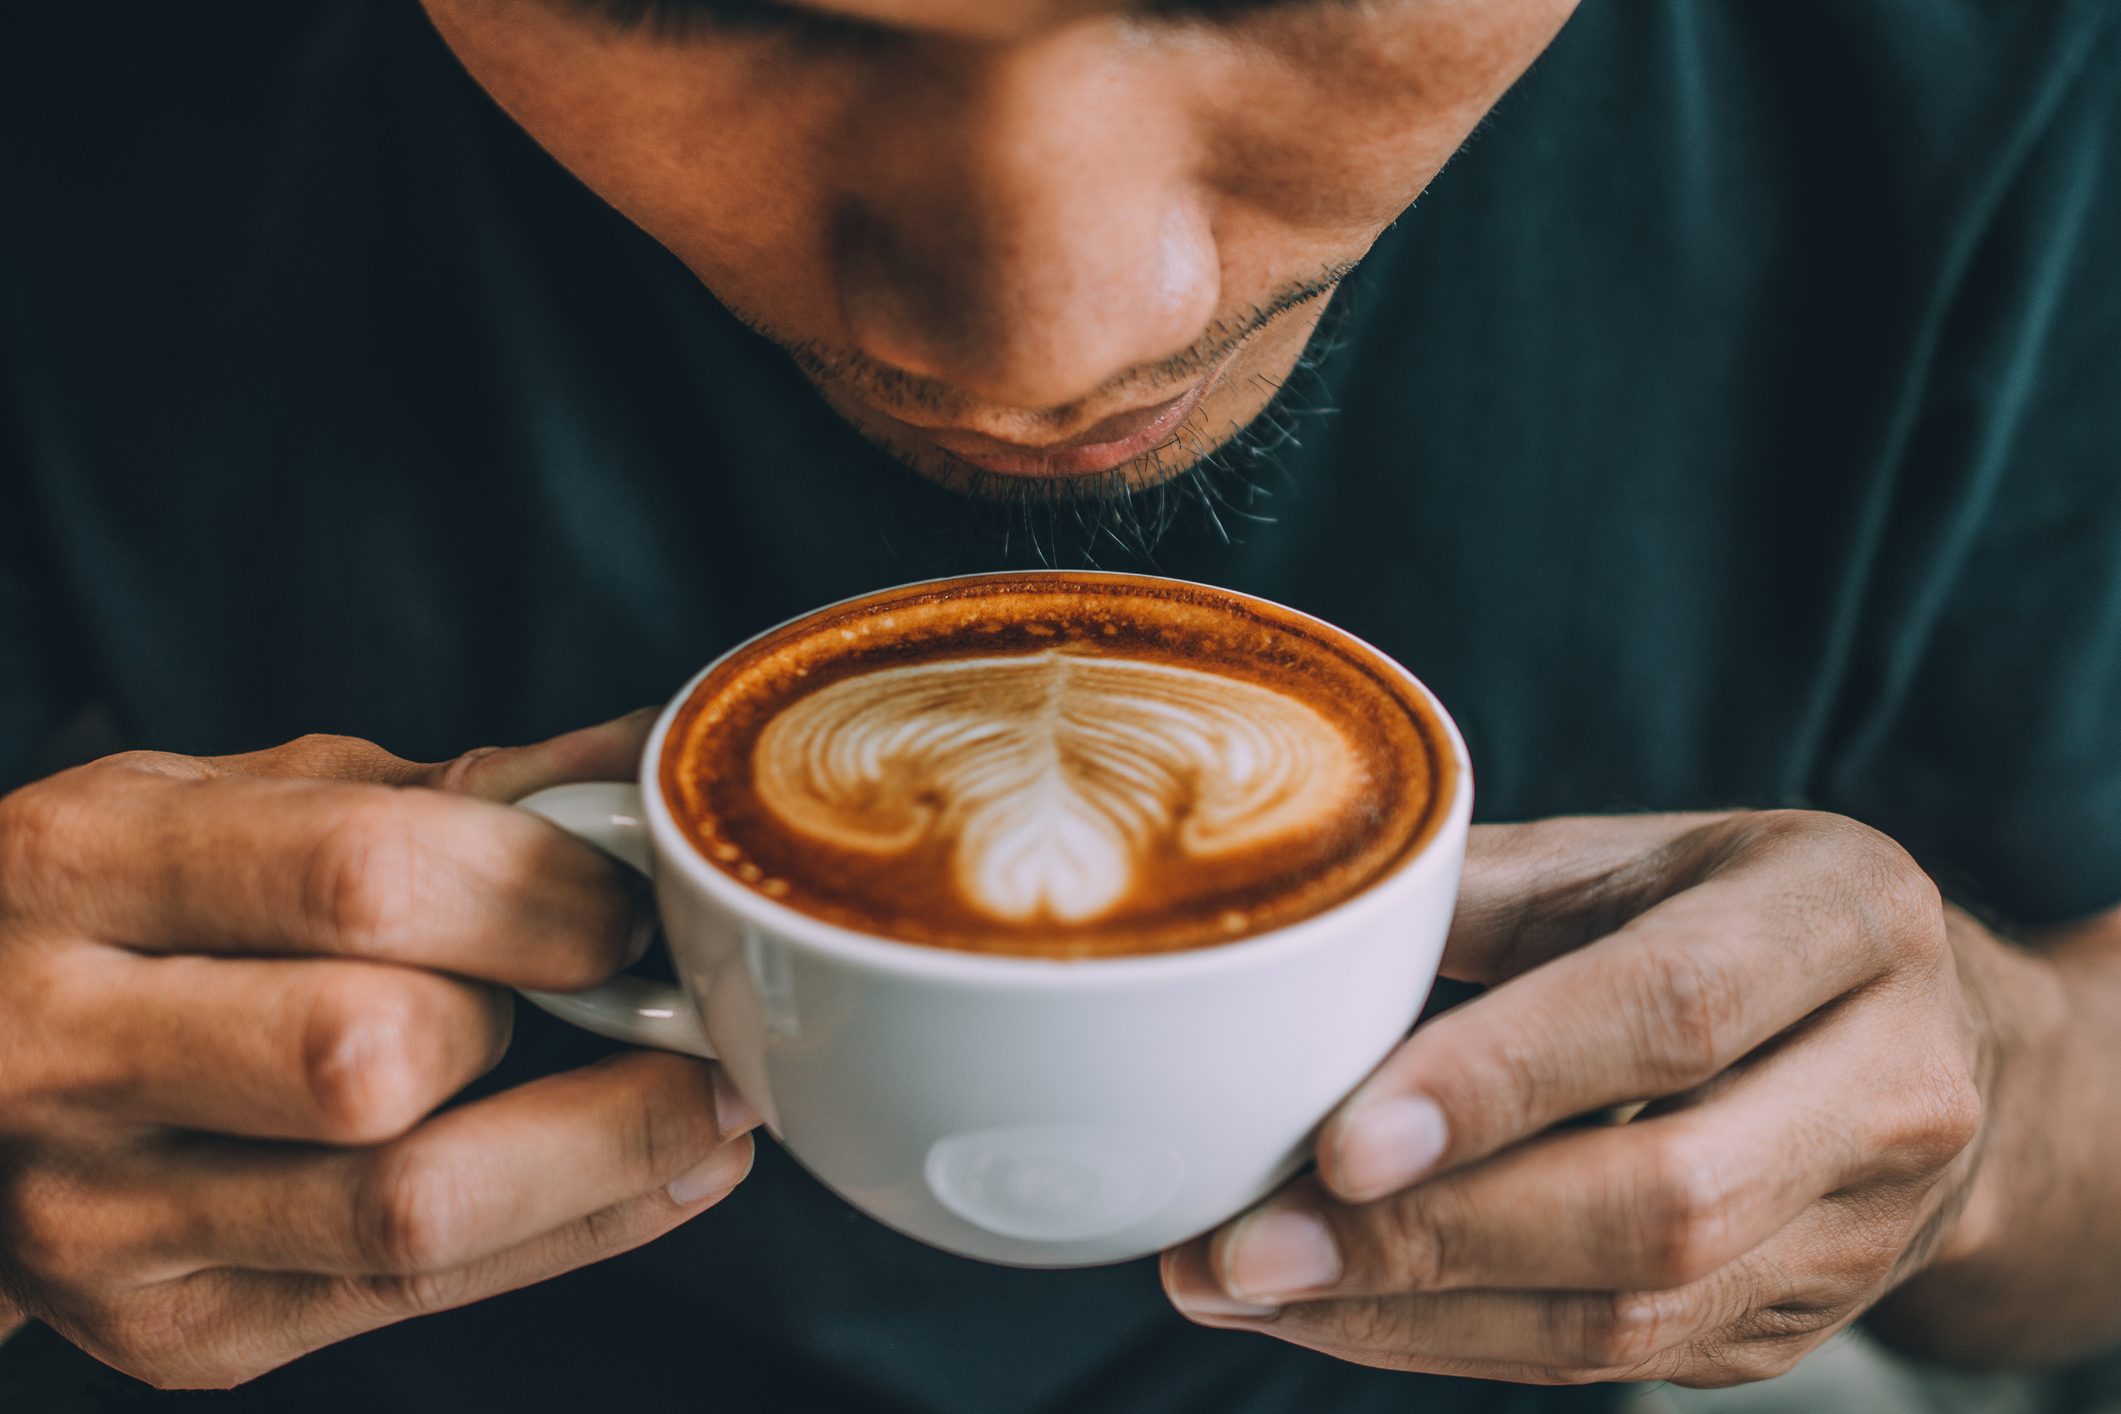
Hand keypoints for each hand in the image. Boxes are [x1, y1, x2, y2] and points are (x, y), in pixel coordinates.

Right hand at [0, 718, 757, 1389]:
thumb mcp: (231, 806)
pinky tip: (662, 1170)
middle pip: (373, 1054)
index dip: (540, 888)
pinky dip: (576, 1230)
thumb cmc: (123, 912)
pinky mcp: (173, 1330)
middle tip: (652, 989)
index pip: (358, 878)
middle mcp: (66, 1047)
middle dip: (565, 1020)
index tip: (634, 893)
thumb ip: (431, 792)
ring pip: (408, 1210)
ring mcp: (103, 1215)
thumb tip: (641, 756)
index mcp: (82, 868)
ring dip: (610, 1149)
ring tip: (709, 1095)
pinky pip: (419, 1299)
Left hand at [1163, 811, 1989, 1386]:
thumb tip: (1285, 933)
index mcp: (1845, 914)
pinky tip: (1328, 1311)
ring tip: (1241, 1284)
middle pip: (1662, 1197)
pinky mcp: (1789, 1326)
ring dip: (1413, 1314)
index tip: (1339, 1144)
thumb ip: (1477, 886)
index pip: (1670, 1009)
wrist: (1932, 1049)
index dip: (1500, 1083)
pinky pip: (1610, 1364)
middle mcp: (1888, 1081)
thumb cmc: (1735, 916)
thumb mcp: (1639, 854)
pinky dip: (1449, 1343)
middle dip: (1433, 1236)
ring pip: (1631, 1316)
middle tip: (1246, 1246)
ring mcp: (1856, 1229)